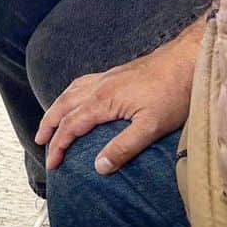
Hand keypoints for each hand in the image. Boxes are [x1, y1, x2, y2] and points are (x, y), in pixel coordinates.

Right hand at [35, 19, 203, 175]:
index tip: (52, 163)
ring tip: (50, 121)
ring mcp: (107, 77)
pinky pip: (83, 83)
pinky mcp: (116, 73)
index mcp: (103, 100)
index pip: (71, 125)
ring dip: (57, 107)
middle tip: (40, 141)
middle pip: (64, 105)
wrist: (187, 60)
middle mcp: (100, 86)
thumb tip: (98, 166)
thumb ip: (124, 147)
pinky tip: (77, 97)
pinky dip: (71, 93)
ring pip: (71, 91)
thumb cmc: (173, 93)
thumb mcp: (151, 126)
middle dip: (49, 124)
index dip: (59, 145)